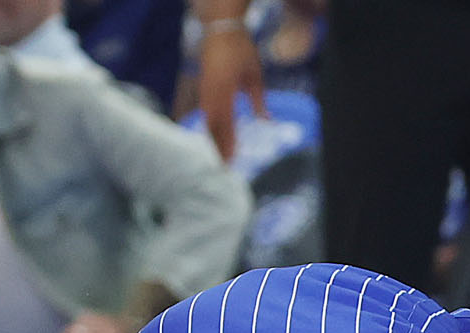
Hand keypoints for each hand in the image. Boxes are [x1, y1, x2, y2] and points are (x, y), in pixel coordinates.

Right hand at [197, 25, 264, 162]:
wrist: (221, 30)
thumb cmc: (241, 49)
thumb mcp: (255, 74)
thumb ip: (258, 99)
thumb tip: (266, 121)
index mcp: (225, 88)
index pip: (226, 121)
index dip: (228, 141)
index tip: (232, 157)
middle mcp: (212, 91)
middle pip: (213, 125)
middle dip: (218, 145)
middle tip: (223, 165)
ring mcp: (205, 89)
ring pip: (207, 120)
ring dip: (212, 138)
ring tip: (218, 155)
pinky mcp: (203, 87)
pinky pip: (204, 111)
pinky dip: (209, 126)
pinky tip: (212, 136)